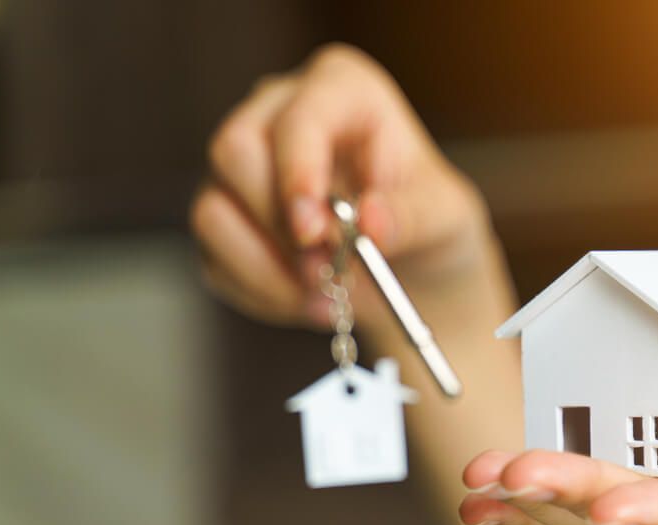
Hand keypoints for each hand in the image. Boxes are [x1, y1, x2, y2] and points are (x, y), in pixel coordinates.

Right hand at [190, 44, 489, 326]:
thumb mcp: (444, 217)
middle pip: (235, 151)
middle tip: (326, 270)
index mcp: (341, 89)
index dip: (298, 172)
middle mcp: (279, 112)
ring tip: (325, 294)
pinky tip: (307, 301)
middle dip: (280, 225)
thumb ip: (411, 217)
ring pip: (213, 210)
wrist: (411, 269)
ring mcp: (244, 165)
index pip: (298, 118)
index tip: (313, 232)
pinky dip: (262, 292)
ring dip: (268, 269)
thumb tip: (370, 221)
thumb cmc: (429, 223)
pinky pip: (216, 258)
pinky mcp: (226, 217)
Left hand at [460, 329, 657, 524]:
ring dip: (538, 503)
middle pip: (642, 519)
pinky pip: (586, 515)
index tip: (610, 506)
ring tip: (481, 481)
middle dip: (573, 496)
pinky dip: (533, 509)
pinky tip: (485, 503)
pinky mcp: (649, 505)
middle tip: (511, 472)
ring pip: (602, 523)